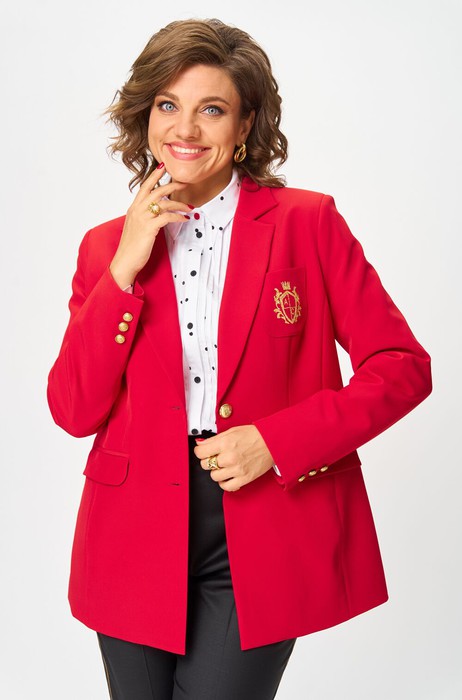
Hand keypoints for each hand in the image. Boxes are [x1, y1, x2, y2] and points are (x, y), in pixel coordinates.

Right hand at [110, 165, 190, 287]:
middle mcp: (137, 210)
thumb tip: (157, 212)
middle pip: (156, 190)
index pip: (145, 187)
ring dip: (179, 203)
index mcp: (133, 209)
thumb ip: (145, 217)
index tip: (163, 166)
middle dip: (172, 184)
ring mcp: (142, 218)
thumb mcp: (137, 227)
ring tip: (189, 206)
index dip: (154, 175)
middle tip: (185, 182)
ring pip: (164, 203)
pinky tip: (185, 219)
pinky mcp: (149, 228)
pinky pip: (167, 217)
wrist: (124, 261)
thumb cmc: (131, 247)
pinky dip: (178, 217)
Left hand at [193, 425, 274, 491]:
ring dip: (216, 471)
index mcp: (225, 443)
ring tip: (223, 466)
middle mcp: (230, 457)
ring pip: (214, 476)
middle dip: (208, 461)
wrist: (272, 442)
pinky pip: (227, 486)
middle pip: (205, 465)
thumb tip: (200, 443)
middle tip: (215, 457)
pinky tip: (228, 476)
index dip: (200, 452)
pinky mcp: (245, 478)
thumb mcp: (232, 431)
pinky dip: (225, 483)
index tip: (203, 452)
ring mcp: (237, 469)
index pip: (200, 452)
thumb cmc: (255, 435)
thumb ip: (214, 439)